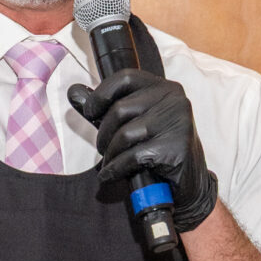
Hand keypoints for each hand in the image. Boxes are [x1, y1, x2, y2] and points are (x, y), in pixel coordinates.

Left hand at [68, 69, 216, 229]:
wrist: (187, 183)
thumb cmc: (157, 151)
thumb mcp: (132, 124)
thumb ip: (105, 108)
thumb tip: (73, 92)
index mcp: (163, 87)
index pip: (125, 77)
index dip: (100, 94)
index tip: (90, 112)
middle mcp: (173, 99)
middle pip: (120, 109)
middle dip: (103, 133)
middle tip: (102, 149)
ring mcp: (177, 121)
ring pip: (125, 134)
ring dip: (110, 154)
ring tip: (109, 163)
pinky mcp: (176, 146)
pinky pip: (133, 156)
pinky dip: (115, 169)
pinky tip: (110, 176)